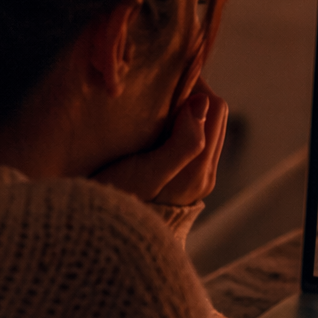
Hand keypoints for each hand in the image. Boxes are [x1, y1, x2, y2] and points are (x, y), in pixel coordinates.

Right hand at [93, 82, 228, 207]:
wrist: (103, 237)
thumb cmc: (119, 201)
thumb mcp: (148, 173)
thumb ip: (182, 142)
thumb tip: (201, 102)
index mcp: (198, 169)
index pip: (214, 107)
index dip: (193, 86)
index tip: (162, 80)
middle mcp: (204, 174)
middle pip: (214, 114)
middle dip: (192, 95)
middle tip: (158, 89)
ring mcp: (195, 178)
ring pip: (203, 125)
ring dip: (184, 110)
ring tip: (153, 105)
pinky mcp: (184, 180)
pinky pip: (192, 139)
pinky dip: (179, 125)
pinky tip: (152, 127)